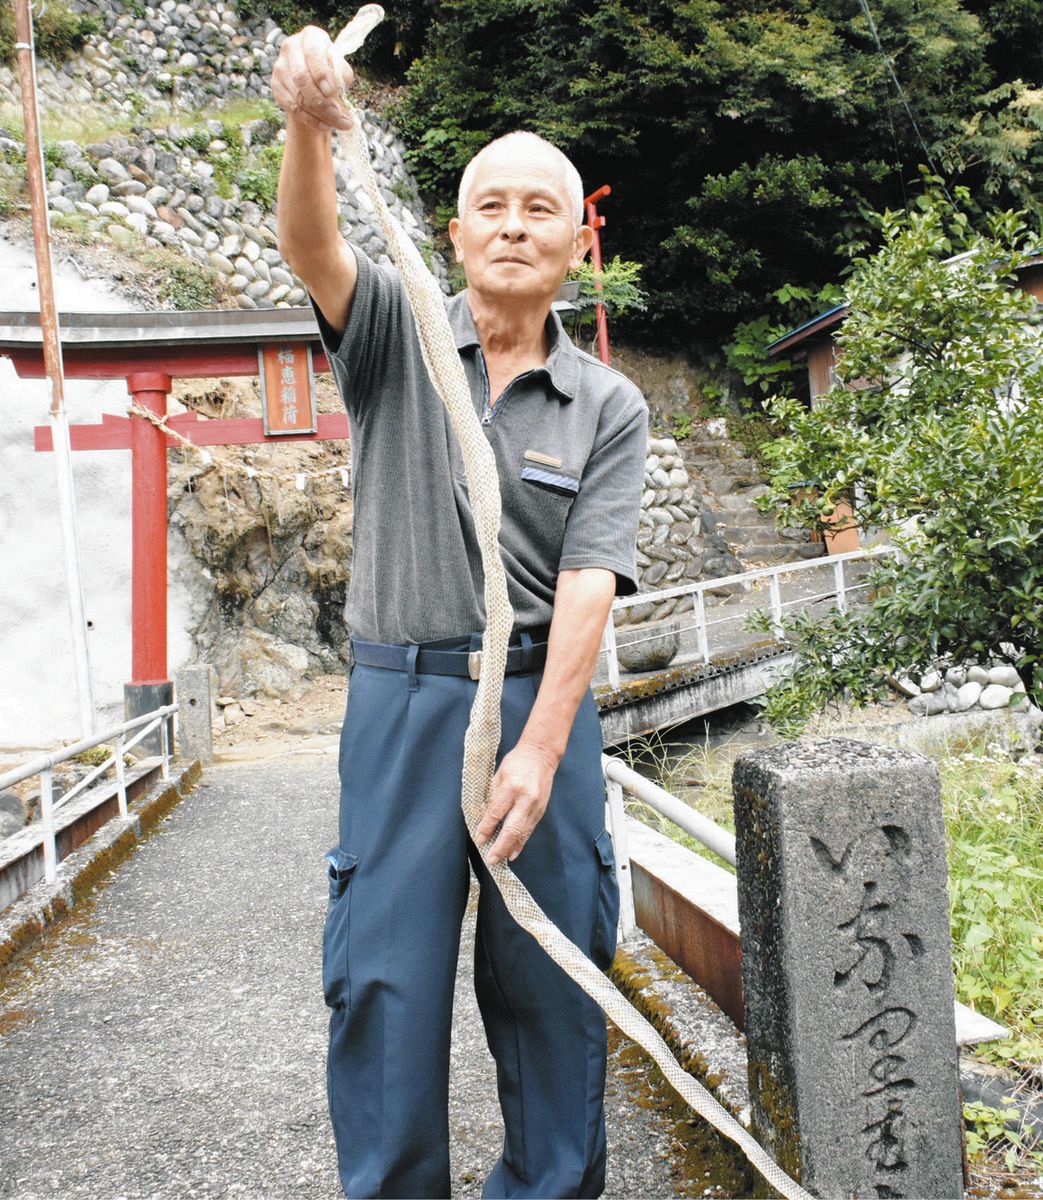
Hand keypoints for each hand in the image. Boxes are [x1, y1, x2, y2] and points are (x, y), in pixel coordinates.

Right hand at [271, 25, 353, 132]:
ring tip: (340, 124)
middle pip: (302, 78)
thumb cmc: (332, 72)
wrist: (316, 82)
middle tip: (338, 115)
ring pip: (298, 96)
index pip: (312, 53)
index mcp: (310, 37)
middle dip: (321, 100)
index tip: (331, 91)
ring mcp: (280, 67)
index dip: (321, 73)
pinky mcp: (276, 86)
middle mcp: (291, 47)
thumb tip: (335, 89)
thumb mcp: (341, 69)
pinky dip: (311, 120)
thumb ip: (340, 75)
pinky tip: (325, 125)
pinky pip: (293, 107)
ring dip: (320, 114)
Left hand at [476, 742, 557, 865]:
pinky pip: (529, 830)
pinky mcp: (541, 810)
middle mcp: (526, 799)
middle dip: (500, 846)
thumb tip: (483, 817)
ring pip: (523, 833)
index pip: (496, 813)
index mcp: (512, 787)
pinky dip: (521, 842)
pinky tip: (514, 851)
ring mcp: (536, 806)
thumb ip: (492, 796)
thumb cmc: (517, 762)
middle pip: (512, 828)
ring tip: (501, 859)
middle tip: (491, 858)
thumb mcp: (499, 775)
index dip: (486, 828)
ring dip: (511, 847)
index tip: (479, 838)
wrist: (541, 755)